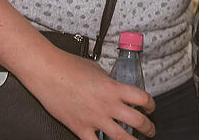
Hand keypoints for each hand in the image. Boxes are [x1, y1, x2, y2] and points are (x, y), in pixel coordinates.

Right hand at [25, 48, 155, 139]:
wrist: (48, 72)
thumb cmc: (69, 66)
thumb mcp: (96, 69)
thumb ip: (108, 81)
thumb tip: (113, 86)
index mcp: (114, 88)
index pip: (142, 98)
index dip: (150, 105)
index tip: (150, 108)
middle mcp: (108, 105)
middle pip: (138, 121)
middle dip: (148, 128)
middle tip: (149, 130)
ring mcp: (95, 119)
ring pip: (122, 138)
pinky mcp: (80, 128)